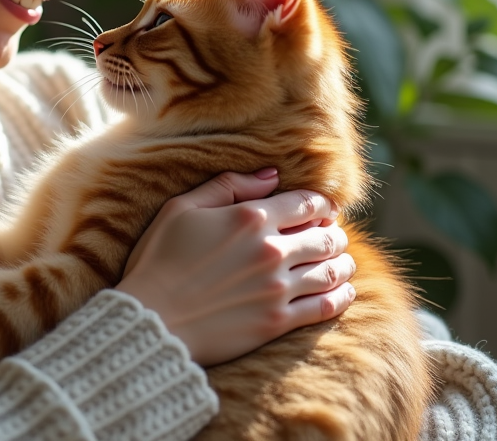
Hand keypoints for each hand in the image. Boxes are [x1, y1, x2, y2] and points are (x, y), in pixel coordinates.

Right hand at [115, 169, 355, 366]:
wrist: (152, 318)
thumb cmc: (158, 259)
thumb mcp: (182, 207)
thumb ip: (229, 185)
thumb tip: (272, 175)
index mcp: (250, 218)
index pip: (307, 203)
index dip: (322, 204)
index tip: (324, 209)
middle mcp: (271, 250)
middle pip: (326, 236)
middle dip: (335, 233)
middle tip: (333, 236)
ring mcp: (277, 288)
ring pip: (332, 270)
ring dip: (343, 263)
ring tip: (343, 262)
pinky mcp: (278, 321)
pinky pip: (326, 306)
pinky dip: (342, 297)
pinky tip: (344, 292)